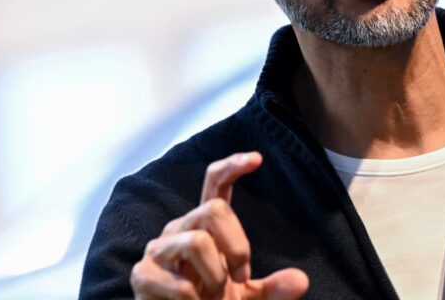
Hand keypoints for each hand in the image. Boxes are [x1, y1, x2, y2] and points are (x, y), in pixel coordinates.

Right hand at [130, 152, 309, 298]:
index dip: (232, 166)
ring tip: (214, 298)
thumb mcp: (247, 298)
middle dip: (237, 246)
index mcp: (204, 226)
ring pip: (197, 243)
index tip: (257, 159)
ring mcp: (158, 250)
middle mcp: (180, 229)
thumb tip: (301, 280)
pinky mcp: (143, 276)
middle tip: (241, 277)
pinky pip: (180, 285)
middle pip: (213, 209)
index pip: (215, 184)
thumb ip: (273, 289)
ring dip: (216, 277)